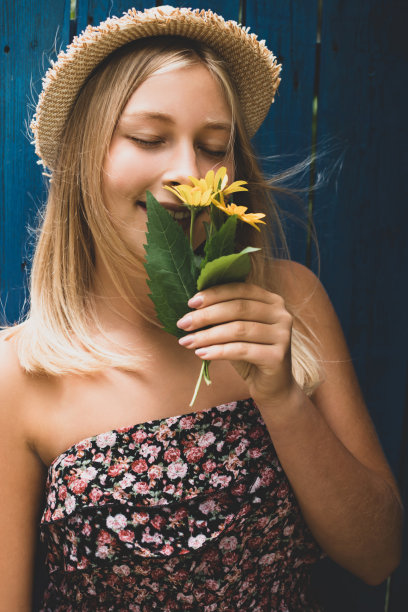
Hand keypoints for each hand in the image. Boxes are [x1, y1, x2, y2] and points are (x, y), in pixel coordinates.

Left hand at [177, 283, 297, 406]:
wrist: (272, 385)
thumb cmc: (249, 353)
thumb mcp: (236, 330)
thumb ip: (223, 315)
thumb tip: (191, 306)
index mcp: (271, 300)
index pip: (240, 289)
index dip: (214, 294)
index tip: (190, 303)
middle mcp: (281, 314)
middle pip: (238, 308)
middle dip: (206, 315)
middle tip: (183, 324)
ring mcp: (282, 335)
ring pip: (238, 329)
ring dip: (208, 335)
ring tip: (186, 341)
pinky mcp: (277, 356)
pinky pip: (241, 350)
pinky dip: (218, 351)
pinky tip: (201, 353)